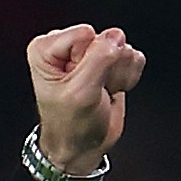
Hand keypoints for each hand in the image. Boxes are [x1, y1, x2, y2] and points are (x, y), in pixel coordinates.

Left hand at [27, 24, 145, 174]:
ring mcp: (91, 52)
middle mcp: (67, 46)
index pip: (86, 34)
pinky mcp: (111, 60)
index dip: (89, 61)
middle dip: (107, 68)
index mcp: (46, 48)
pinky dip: (126, 78)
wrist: (83, 146)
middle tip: (93, 89)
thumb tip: (117, 37)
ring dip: (117, 75)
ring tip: (100, 92)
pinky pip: (134, 58)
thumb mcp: (81, 92)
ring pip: (123, 48)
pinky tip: (111, 90)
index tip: (80, 83)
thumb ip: (99, 59)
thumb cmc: (70, 125)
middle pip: (106, 39)